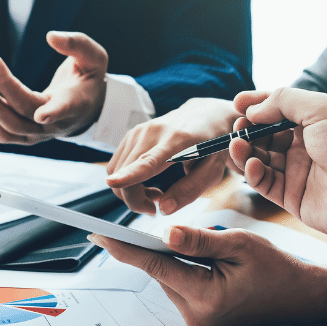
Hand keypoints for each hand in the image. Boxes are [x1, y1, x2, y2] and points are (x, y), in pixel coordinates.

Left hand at [0, 31, 107, 144]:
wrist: (88, 109)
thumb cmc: (89, 78)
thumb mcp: (94, 57)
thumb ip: (76, 44)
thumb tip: (50, 36)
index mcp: (77, 102)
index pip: (66, 108)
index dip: (54, 112)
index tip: (41, 115)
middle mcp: (58, 122)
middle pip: (27, 112)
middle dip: (6, 87)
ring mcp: (42, 133)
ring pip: (12, 128)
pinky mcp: (28, 136)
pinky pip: (5, 136)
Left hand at [89, 226, 326, 325]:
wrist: (302, 296)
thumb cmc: (277, 268)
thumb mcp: (241, 244)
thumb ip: (200, 240)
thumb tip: (165, 233)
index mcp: (205, 296)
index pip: (155, 265)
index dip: (124, 247)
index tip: (97, 234)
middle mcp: (196, 314)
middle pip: (161, 270)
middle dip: (168, 246)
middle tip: (193, 233)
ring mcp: (197, 319)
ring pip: (171, 276)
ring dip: (180, 257)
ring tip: (218, 253)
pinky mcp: (201, 317)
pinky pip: (182, 283)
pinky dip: (187, 267)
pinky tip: (212, 262)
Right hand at [105, 98, 239, 214]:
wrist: (205, 115)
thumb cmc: (212, 145)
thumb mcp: (213, 171)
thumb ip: (190, 190)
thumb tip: (163, 210)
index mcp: (177, 141)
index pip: (149, 160)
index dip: (130, 174)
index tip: (113, 182)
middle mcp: (153, 132)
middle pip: (126, 173)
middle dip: (135, 200)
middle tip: (157, 207)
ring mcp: (139, 131)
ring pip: (117, 172)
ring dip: (131, 191)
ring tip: (157, 193)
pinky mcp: (131, 135)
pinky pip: (117, 166)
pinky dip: (127, 181)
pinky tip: (147, 182)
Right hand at [231, 88, 326, 235]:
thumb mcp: (320, 107)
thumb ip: (283, 101)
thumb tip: (253, 109)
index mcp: (314, 122)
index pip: (277, 110)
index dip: (257, 106)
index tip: (237, 103)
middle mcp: (304, 146)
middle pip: (265, 135)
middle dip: (248, 130)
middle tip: (237, 127)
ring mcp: (297, 172)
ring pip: (260, 159)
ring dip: (244, 151)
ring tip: (237, 145)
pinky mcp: (292, 197)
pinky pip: (265, 183)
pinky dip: (253, 173)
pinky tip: (251, 165)